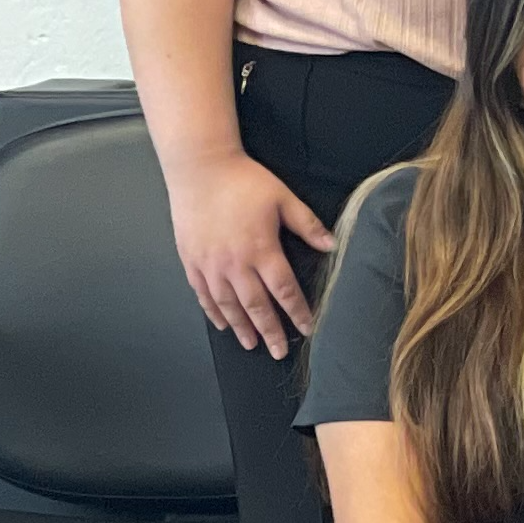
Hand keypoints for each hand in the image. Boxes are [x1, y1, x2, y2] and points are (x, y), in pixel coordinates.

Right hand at [163, 150, 332, 357]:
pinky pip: (203, 295)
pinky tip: (223, 324)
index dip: (296, 311)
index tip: (307, 328)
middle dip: (269, 331)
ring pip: (228, 305)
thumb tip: (332, 245)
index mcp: (262, 250)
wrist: (200, 170)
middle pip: (255, 306)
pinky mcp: (191, 262)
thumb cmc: (244, 182)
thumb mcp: (284, 198)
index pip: (284, 289)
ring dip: (242, 327)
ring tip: (252, 344)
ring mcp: (210, 265)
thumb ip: (307, 225)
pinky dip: (214, 312)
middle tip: (278, 352)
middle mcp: (234, 264)